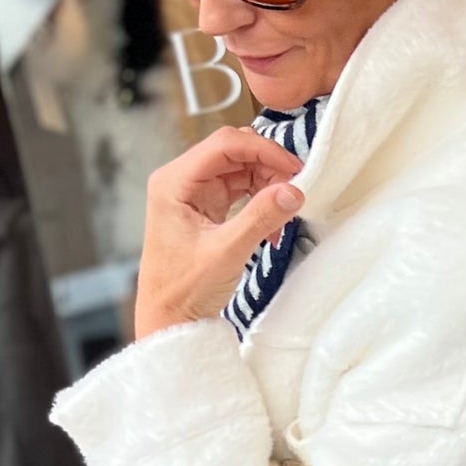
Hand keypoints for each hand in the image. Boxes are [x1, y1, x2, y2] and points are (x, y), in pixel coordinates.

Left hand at [132, 127, 306, 338]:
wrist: (170, 321)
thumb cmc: (182, 291)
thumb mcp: (226, 253)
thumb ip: (260, 218)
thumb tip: (293, 191)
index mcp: (173, 182)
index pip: (224, 145)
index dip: (263, 150)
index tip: (293, 168)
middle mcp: (180, 181)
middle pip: (233, 153)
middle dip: (267, 167)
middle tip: (294, 189)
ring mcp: (193, 194)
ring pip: (240, 170)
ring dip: (267, 185)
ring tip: (283, 212)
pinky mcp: (205, 209)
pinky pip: (239, 191)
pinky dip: (260, 202)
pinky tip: (271, 227)